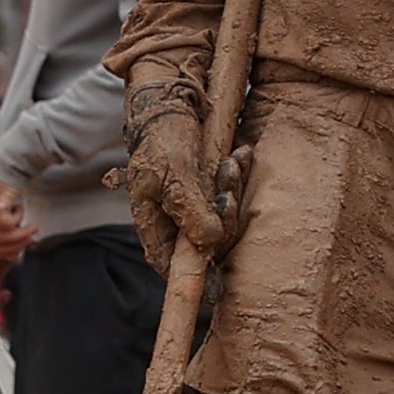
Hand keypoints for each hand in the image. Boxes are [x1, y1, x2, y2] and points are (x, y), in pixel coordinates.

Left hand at [0, 167, 29, 275]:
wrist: (8, 165)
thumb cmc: (5, 187)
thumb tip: (10, 253)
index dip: (2, 253)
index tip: (18, 251)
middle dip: (14, 247)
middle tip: (30, 240)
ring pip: (2, 238)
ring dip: (22, 235)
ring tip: (32, 227)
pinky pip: (9, 226)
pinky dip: (19, 218)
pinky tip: (19, 207)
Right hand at [123, 70, 226, 270]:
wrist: (172, 99)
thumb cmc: (165, 135)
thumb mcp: (175, 172)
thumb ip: (190, 207)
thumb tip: (209, 242)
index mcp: (153, 219)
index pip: (170, 263)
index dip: (192, 281)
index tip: (216, 294)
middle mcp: (173, 216)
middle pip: (206, 241)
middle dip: (224, 216)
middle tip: (227, 189)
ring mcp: (192, 202)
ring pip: (223, 216)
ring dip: (232, 189)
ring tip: (231, 161)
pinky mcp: (207, 186)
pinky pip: (230, 193)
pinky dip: (237, 175)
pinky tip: (240, 154)